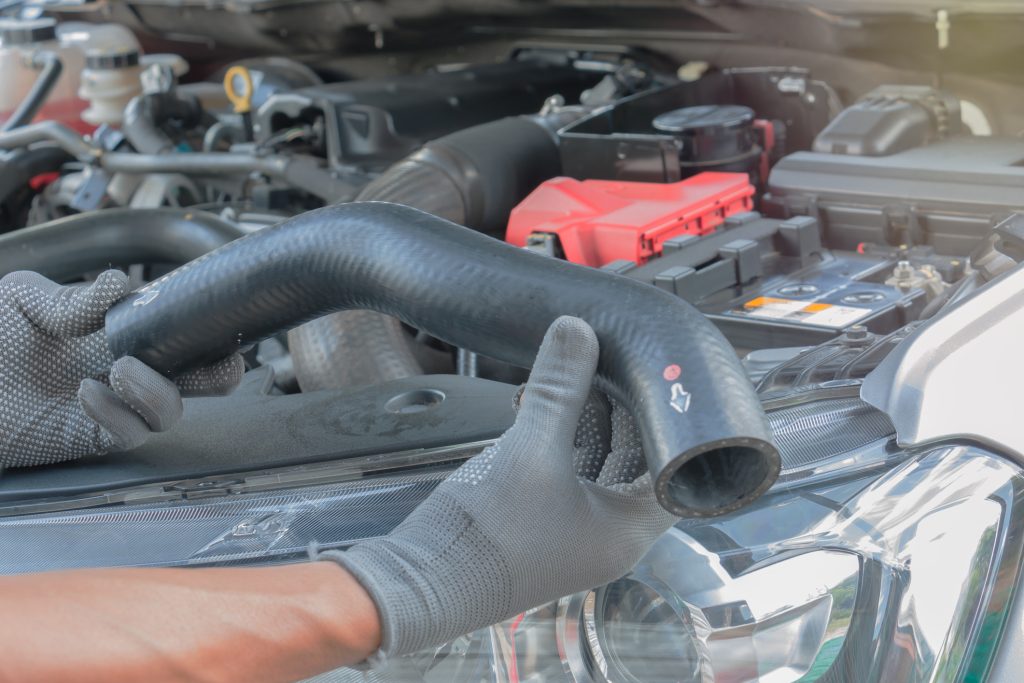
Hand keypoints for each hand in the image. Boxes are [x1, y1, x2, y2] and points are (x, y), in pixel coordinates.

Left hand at [0, 270, 242, 467]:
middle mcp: (130, 371)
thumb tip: (117, 285)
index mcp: (123, 333)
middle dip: (221, 373)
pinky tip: (87, 392)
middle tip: (216, 364)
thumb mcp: (24, 299)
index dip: (209, 331)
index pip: (182, 334)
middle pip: (203, 380)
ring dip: (159, 391)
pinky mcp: (93, 437)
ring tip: (121, 369)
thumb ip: (73, 297)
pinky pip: (131, 433)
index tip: (216, 322)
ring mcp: (116, 406)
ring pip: (172, 411)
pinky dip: (118, 412)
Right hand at [321, 316, 678, 656]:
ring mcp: (574, 529)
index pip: (674, 470)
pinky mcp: (542, 521)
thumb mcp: (530, 449)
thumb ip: (558, 387)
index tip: (657, 383)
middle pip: (635, 461)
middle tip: (611, 365)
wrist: (421, 583)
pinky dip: (557, 436)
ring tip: (573, 376)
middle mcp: (609, 535)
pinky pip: (565, 470)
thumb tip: (576, 328)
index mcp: (627, 531)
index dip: (669, 424)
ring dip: (586, 419)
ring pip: (597, 463)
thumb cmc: (486, 534)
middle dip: (621, 411)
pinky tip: (538, 404)